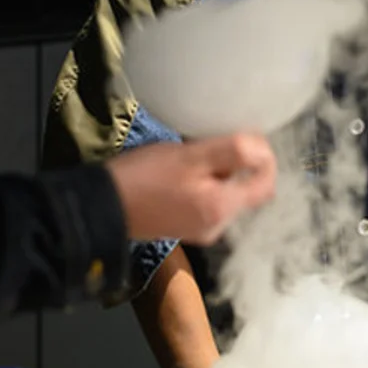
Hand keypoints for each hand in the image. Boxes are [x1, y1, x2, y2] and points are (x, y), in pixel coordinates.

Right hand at [106, 133, 276, 245]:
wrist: (100, 206)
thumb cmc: (146, 176)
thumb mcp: (192, 156)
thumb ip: (234, 152)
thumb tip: (265, 150)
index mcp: (224, 210)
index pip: (267, 184)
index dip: (264, 158)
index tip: (245, 138)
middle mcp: (219, 226)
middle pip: (248, 190)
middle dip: (239, 165)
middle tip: (215, 143)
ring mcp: (201, 230)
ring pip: (228, 194)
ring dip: (221, 172)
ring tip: (196, 155)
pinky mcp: (185, 226)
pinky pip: (210, 201)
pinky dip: (206, 184)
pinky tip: (185, 171)